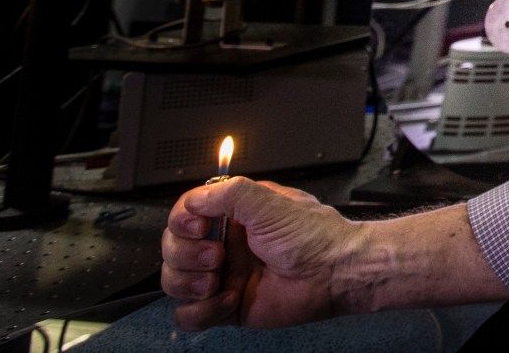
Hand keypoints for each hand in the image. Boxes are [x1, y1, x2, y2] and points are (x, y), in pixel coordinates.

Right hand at [161, 177, 360, 331]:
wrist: (335, 274)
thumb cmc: (314, 236)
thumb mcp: (270, 203)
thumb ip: (230, 193)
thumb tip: (195, 199)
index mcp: (233, 215)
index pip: (185, 215)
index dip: (182, 221)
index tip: (198, 227)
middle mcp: (224, 245)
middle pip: (173, 249)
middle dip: (186, 254)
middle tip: (216, 256)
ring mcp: (223, 276)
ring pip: (174, 282)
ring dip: (189, 283)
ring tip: (217, 279)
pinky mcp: (226, 306)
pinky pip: (190, 316)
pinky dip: (202, 311)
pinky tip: (231, 299)